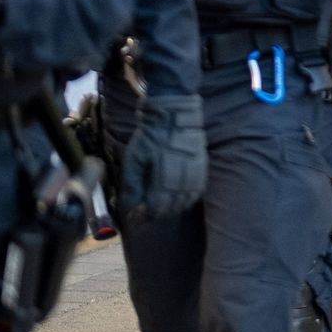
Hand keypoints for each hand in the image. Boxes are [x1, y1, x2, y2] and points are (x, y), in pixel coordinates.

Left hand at [117, 93, 206, 223]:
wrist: (174, 116)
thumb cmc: (150, 137)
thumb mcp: (134, 159)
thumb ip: (132, 185)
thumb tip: (129, 206)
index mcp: (164, 176)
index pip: (157, 207)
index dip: (144, 215)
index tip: (134, 216)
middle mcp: (183, 178)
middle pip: (172, 207)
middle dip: (157, 213)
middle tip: (144, 212)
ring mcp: (196, 173)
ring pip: (186, 201)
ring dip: (172, 208)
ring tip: (160, 206)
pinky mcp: (202, 168)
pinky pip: (197, 191)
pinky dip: (186, 199)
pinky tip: (177, 198)